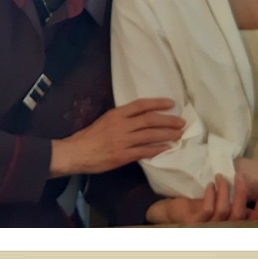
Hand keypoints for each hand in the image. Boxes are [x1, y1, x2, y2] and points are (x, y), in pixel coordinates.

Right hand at [50, 98, 183, 176]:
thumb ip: (121, 118)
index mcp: (117, 114)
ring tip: (179, 134)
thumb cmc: (90, 137)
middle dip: (168, 120)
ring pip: (150, 135)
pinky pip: (144, 151)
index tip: (172, 103)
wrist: (76, 152)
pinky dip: (157, 149)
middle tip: (181, 122)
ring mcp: (123, 140)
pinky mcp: (123, 155)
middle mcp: (121, 125)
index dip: (158, 103)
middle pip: (150, 119)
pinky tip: (167, 148)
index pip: (141, 105)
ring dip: (167, 134)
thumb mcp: (105, 120)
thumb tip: (140, 118)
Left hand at [145, 173, 257, 224]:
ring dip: (224, 190)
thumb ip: (233, 206)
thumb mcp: (219, 207)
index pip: (250, 223)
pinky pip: (207, 209)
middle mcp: (221, 231)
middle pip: (239, 216)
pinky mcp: (194, 224)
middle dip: (242, 194)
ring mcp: (207, 229)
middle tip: (240, 175)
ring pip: (223, 211)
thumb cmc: (198, 210)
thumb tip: (249, 196)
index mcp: (229, 227)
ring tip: (220, 176)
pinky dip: (211, 195)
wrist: (172, 215)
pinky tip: (210, 185)